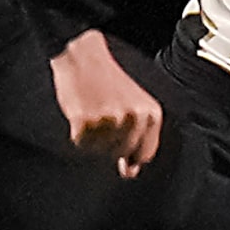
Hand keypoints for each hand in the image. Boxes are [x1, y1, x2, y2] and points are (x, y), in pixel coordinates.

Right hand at [49, 30, 160, 176]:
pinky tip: (81, 114)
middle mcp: (134, 118)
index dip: (131, 156)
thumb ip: (138, 137)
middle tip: (102, 118)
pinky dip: (78, 134)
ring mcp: (110, 121)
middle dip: (110, 143)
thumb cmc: (108, 81)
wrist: (83, 57)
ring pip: (100, 151)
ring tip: (93, 113)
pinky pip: (81, 144)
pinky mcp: (86, 121)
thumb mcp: (135, 105)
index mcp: (151, 114)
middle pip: (121, 154)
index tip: (121, 148)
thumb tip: (130, 172)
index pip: (144, 155)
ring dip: (93, 139)